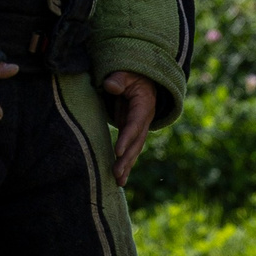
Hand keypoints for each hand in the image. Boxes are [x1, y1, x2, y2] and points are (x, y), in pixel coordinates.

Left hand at [101, 70, 157, 185]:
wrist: (145, 81)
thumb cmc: (133, 76)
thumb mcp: (128, 74)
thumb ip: (119, 79)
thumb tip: (110, 85)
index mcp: (144, 107)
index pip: (135, 124)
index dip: (127, 138)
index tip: (118, 151)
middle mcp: (144, 121)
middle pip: (136, 142)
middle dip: (127, 159)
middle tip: (117, 174)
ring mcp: (139, 129)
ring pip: (134, 150)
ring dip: (126, 166)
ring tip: (118, 182)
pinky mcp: (132, 133)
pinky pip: (129, 150)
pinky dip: (125, 164)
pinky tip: (119, 179)